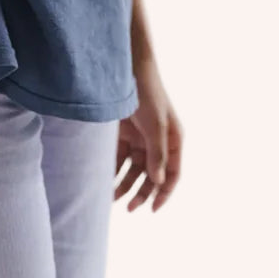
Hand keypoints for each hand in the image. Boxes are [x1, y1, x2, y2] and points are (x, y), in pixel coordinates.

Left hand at [114, 56, 182, 211]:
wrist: (126, 68)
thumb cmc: (147, 93)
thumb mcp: (155, 125)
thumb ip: (157, 154)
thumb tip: (158, 181)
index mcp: (173, 140)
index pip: (173, 173)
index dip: (164, 193)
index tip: (153, 210)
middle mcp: (158, 141)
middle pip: (151, 174)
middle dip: (141, 192)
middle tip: (129, 208)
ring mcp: (140, 137)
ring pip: (133, 169)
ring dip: (124, 184)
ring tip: (111, 199)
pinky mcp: (122, 132)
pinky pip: (118, 157)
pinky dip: (113, 169)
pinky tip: (105, 181)